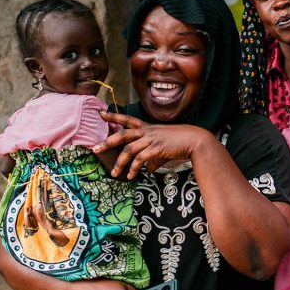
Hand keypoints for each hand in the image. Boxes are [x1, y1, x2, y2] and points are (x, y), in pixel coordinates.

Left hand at [95, 112, 213, 178]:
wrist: (194, 140)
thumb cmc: (179, 143)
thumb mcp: (163, 148)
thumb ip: (152, 158)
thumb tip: (147, 170)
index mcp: (147, 127)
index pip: (127, 119)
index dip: (113, 116)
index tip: (101, 114)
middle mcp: (146, 131)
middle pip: (122, 135)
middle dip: (107, 142)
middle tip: (95, 149)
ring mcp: (150, 139)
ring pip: (129, 150)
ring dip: (120, 163)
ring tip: (114, 173)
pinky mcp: (155, 149)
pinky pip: (140, 159)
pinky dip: (133, 168)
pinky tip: (131, 176)